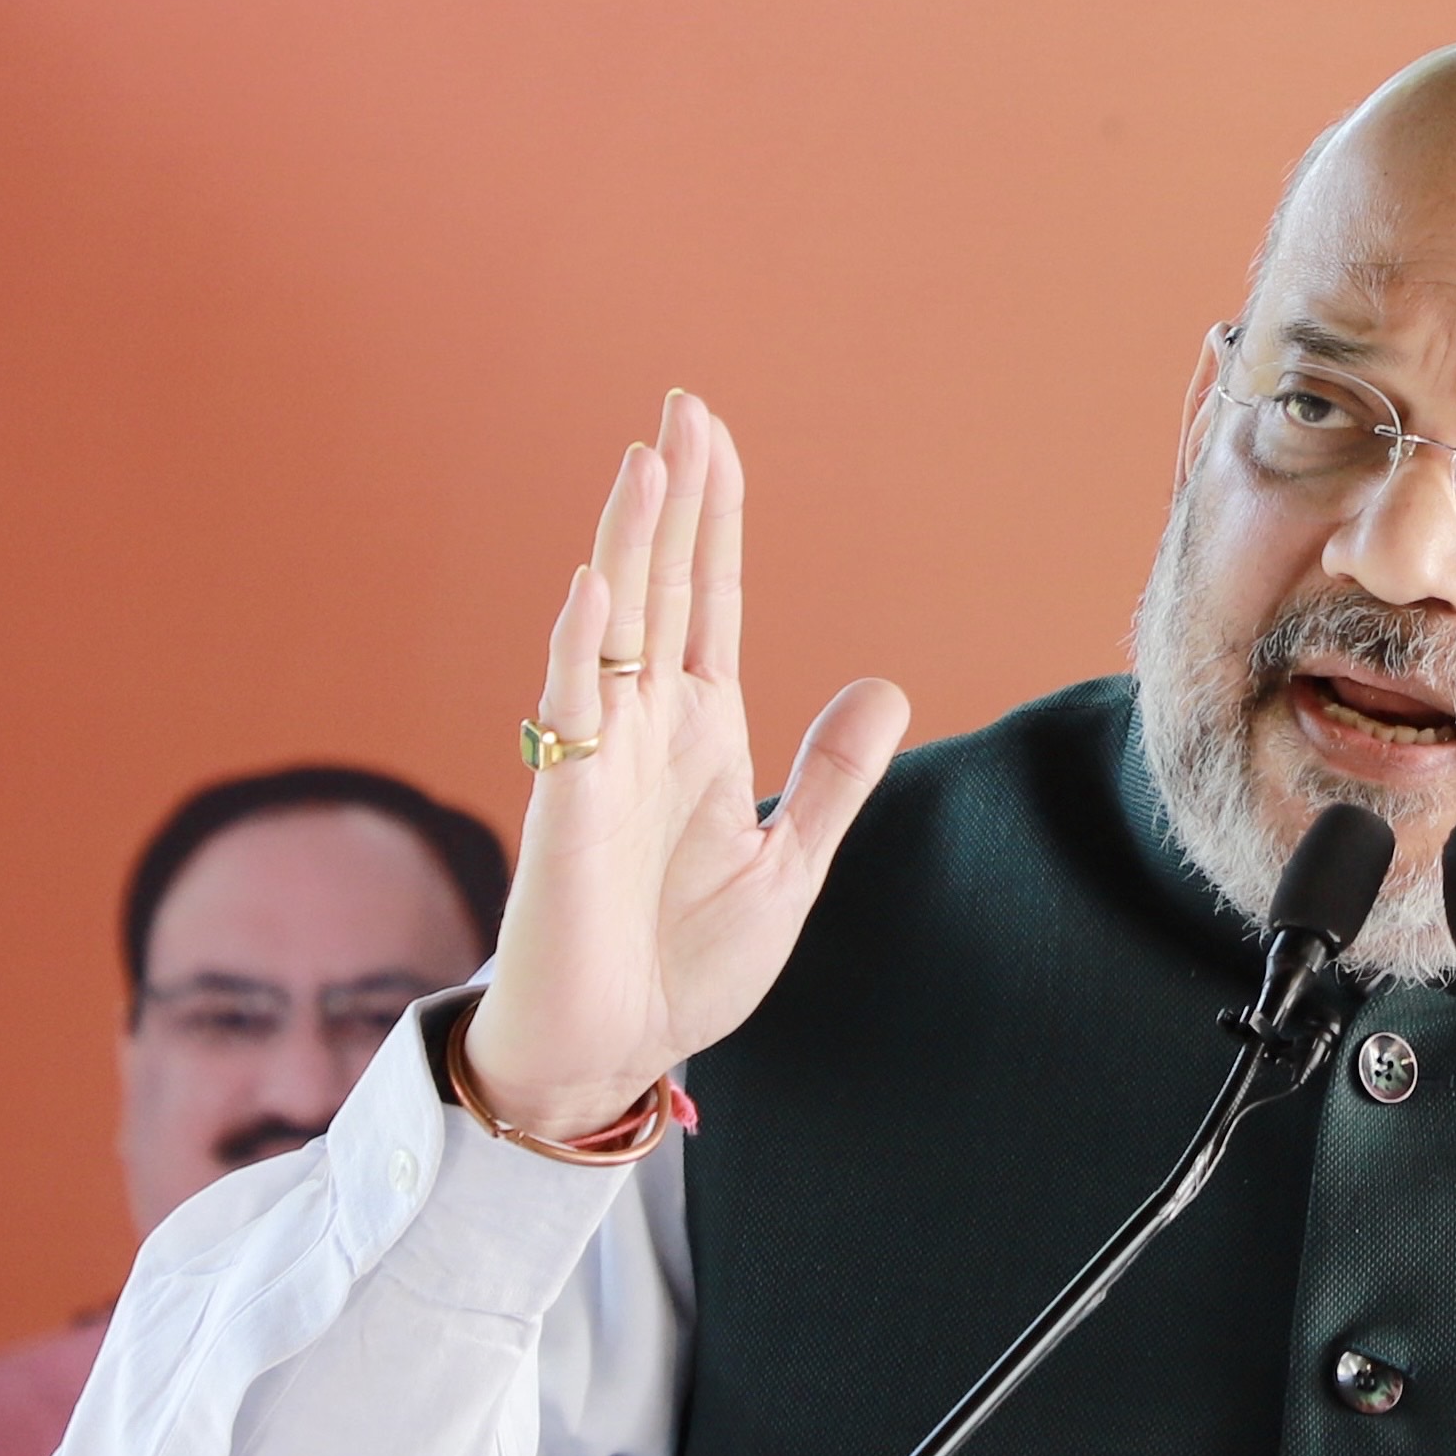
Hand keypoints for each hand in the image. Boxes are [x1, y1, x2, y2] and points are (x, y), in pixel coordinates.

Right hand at [463, 392, 908, 1136]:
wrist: (616, 1049)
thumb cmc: (684, 962)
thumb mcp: (790, 864)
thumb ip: (833, 777)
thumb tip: (887, 684)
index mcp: (699, 733)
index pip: (708, 600)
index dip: (714, 517)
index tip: (712, 435)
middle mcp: (643, 727)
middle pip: (661, 587)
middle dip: (674, 499)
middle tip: (683, 406)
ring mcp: (600, 760)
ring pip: (614, 626)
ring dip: (631, 545)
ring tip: (649, 461)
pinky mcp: (567, 809)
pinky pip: (569, 712)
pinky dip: (578, 646)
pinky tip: (595, 582)